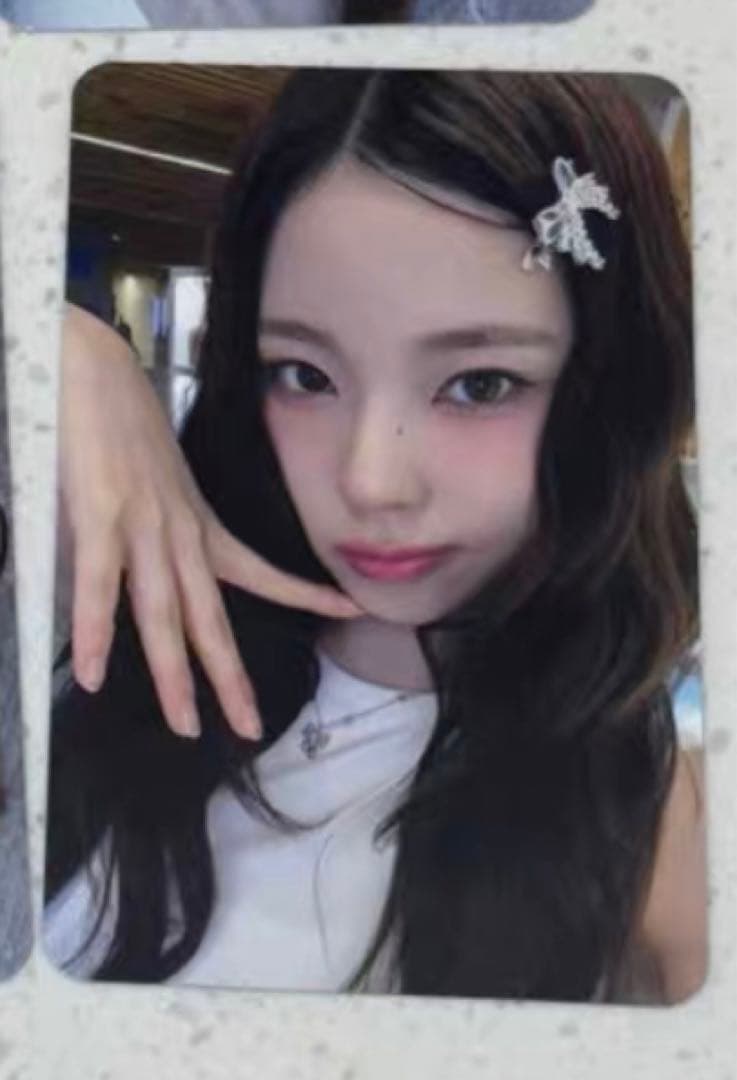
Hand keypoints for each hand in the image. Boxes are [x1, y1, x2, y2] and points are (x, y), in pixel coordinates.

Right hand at [58, 305, 362, 740]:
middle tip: (250, 727)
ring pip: (164, 613)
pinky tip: (93, 674)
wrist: (92, 368)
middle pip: (210, 617)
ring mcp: (143, 525)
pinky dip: (96, 630)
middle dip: (230, 676)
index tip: (347, 613)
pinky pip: (100, 583)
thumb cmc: (119, 424)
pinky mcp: (101, 514)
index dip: (304, 595)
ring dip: (175, 674)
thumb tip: (147, 573)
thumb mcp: (153, 486)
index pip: (261, 570)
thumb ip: (154, 533)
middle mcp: (180, 532)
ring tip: (188, 725)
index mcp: (198, 524)